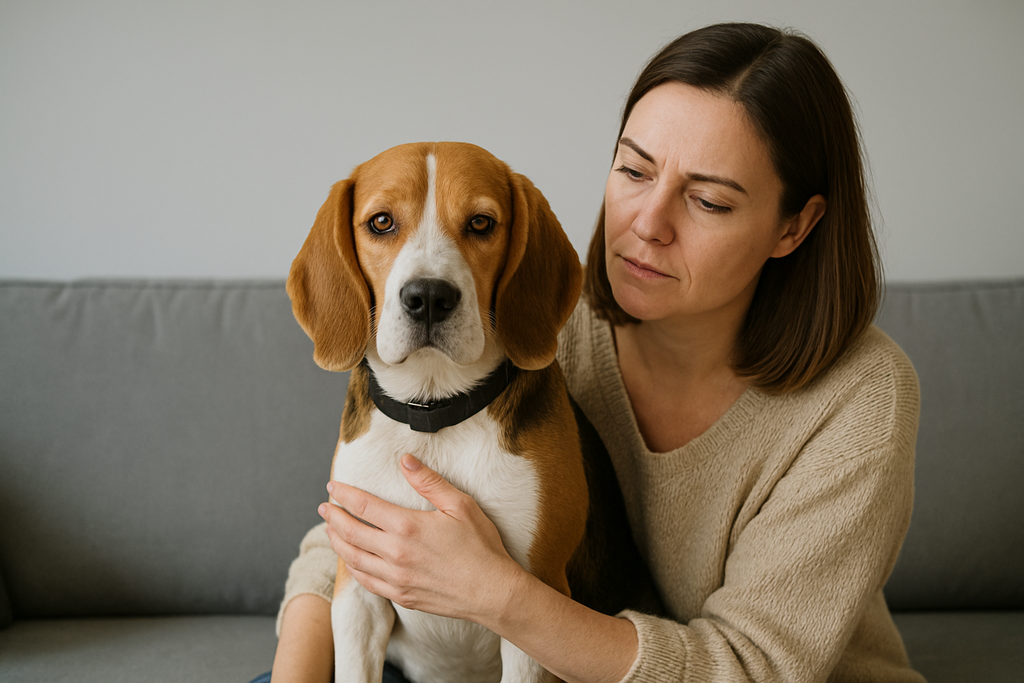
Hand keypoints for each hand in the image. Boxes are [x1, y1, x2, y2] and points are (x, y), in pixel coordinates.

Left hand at [319, 454, 525, 623]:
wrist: (491, 591)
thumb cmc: (480, 546)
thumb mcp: (460, 505)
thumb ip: (429, 482)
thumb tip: (405, 460)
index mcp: (407, 527)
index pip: (363, 506)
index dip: (344, 494)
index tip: (333, 487)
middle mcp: (395, 553)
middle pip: (351, 533)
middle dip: (333, 517)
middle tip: (324, 507)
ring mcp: (396, 577)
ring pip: (353, 559)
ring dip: (337, 542)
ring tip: (330, 530)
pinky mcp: (401, 595)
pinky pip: (366, 582)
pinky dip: (353, 568)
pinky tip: (351, 560)